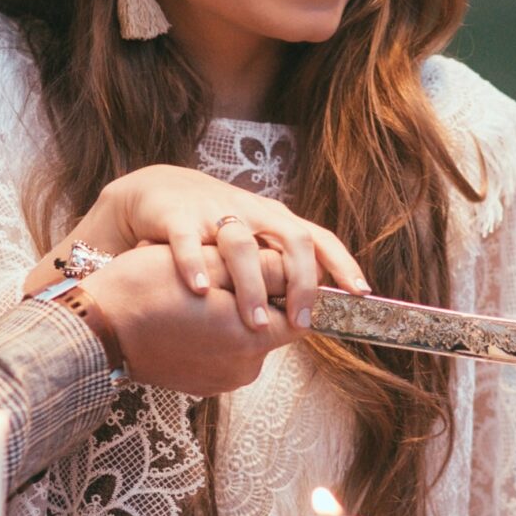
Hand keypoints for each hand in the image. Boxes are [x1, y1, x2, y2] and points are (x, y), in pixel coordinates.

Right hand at [77, 244, 295, 396]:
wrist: (96, 329)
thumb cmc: (147, 289)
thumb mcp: (211, 263)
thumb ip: (263, 267)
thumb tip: (298, 267)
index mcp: (254, 340)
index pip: (298, 313)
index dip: (289, 286)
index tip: (270, 266)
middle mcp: (245, 369)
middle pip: (270, 326)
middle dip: (255, 296)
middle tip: (224, 271)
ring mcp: (221, 380)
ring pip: (243, 337)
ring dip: (231, 312)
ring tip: (199, 289)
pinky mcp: (199, 384)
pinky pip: (220, 352)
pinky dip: (212, 331)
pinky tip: (186, 311)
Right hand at [81, 164, 365, 332]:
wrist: (155, 194)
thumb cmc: (212, 228)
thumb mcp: (253, 242)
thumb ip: (280, 270)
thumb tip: (312, 310)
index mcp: (274, 220)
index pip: (318, 238)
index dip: (342, 264)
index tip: (360, 293)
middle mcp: (251, 212)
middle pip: (290, 239)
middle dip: (300, 281)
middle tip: (300, 320)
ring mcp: (213, 212)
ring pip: (241, 244)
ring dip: (250, 283)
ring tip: (251, 319)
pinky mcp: (175, 216)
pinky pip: (186, 240)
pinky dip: (193, 263)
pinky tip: (199, 290)